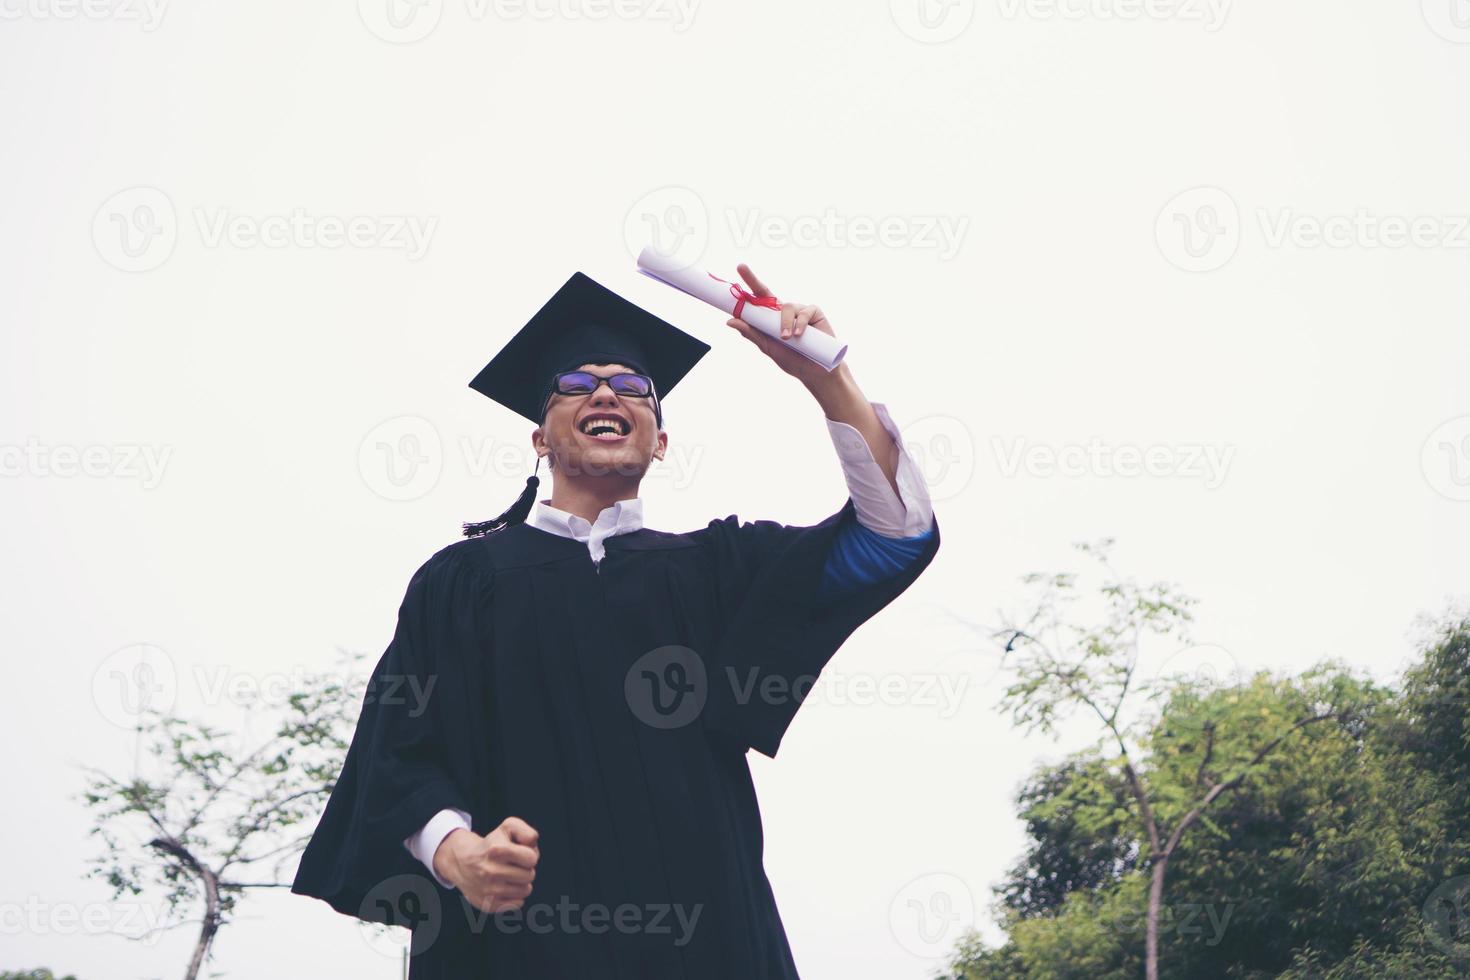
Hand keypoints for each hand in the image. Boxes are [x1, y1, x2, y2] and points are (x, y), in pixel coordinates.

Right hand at [433, 816, 539, 912]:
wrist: (462, 862)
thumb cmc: (492, 844)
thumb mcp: (508, 827)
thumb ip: (526, 832)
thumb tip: (533, 846)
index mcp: (497, 850)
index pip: (531, 858)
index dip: (529, 855)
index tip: (520, 853)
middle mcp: (491, 871)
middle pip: (530, 875)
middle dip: (525, 869)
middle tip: (513, 865)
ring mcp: (489, 890)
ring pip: (526, 891)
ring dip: (521, 883)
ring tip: (509, 875)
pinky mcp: (488, 904)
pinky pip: (518, 904)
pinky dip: (515, 896)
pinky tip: (504, 887)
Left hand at [724, 263, 839, 387]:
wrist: (817, 371)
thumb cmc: (792, 360)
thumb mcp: (768, 347)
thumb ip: (751, 333)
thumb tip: (729, 321)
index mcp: (770, 319)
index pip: (757, 299)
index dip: (748, 283)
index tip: (739, 267)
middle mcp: (784, 311)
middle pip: (766, 292)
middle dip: (752, 279)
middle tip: (741, 267)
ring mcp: (799, 310)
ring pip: (786, 307)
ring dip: (784, 323)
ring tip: (787, 339)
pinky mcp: (814, 313)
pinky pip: (804, 312)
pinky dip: (799, 323)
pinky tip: (799, 335)